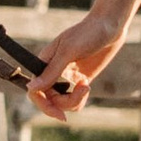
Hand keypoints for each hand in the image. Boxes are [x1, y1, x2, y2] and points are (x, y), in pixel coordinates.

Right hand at [32, 3, 125, 117]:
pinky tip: (86, 84)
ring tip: (86, 85)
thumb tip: (31, 88)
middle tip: (82, 93)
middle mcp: (53, 72)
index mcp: (44, 63)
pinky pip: (75, 99)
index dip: (43, 104)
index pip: (35, 91)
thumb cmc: (87, 33)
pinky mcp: (80, 80)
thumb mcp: (68, 51)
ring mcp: (66, 77)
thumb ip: (51, 72)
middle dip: (64, 103)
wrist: (109, 27)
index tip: (59, 113)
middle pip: (50, 100)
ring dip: (74, 100)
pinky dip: (80, 97)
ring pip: (63, 103)